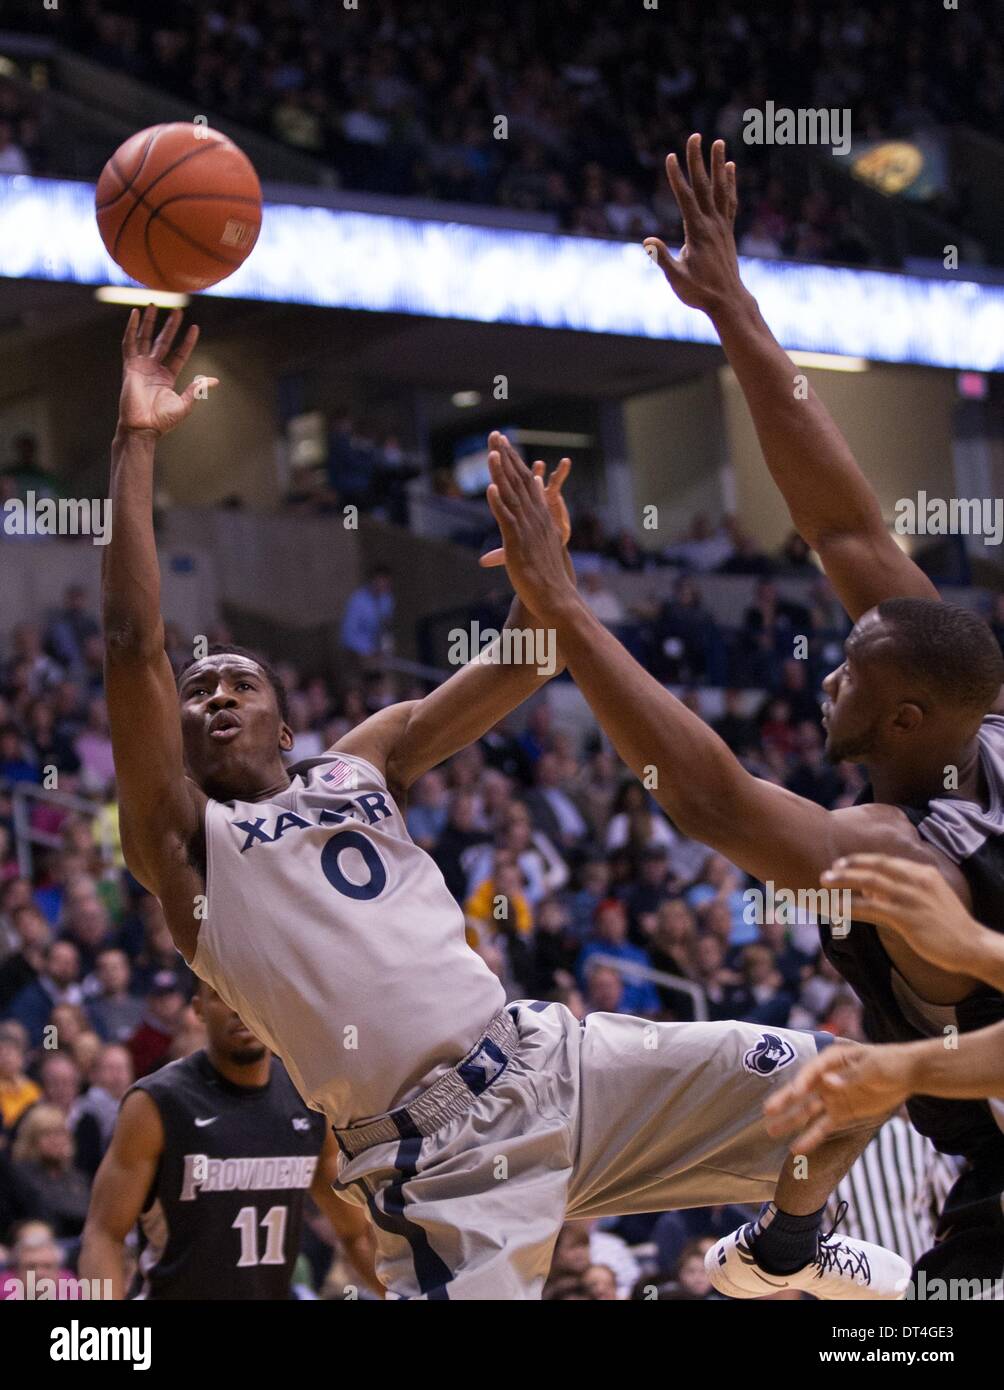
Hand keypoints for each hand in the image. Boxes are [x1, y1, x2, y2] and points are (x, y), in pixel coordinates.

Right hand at [118, 306, 218, 436]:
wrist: (143, 428)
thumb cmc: (162, 421)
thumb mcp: (184, 405)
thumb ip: (196, 390)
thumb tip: (214, 380)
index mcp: (167, 377)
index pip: (179, 354)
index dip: (187, 341)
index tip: (195, 327)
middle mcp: (154, 369)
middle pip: (163, 342)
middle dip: (169, 326)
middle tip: (177, 310)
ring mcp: (141, 366)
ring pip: (145, 338)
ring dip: (150, 322)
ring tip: (154, 304)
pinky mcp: (129, 366)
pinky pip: (129, 343)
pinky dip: (131, 328)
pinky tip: (135, 314)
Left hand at [485, 436, 576, 618]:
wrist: (557, 596)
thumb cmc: (546, 573)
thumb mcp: (537, 544)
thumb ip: (530, 527)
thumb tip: (528, 518)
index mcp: (539, 514)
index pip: (524, 482)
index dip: (513, 461)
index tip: (503, 443)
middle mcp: (535, 516)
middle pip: (518, 480)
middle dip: (506, 456)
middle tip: (495, 434)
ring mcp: (527, 527)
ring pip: (512, 494)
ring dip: (501, 472)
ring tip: (492, 451)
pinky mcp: (519, 542)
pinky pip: (507, 519)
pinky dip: (499, 503)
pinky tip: (491, 488)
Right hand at [643, 133, 744, 316]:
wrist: (728, 302)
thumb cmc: (700, 292)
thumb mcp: (677, 278)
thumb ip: (663, 258)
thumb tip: (647, 240)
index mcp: (698, 232)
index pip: (685, 198)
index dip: (676, 177)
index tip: (670, 156)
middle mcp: (712, 224)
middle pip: (704, 186)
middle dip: (697, 160)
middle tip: (695, 136)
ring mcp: (722, 226)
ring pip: (721, 189)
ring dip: (718, 165)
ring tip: (718, 142)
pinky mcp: (727, 231)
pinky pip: (730, 201)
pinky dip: (730, 183)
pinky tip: (730, 169)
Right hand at [764, 1043, 912, 1151]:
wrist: (907, 1075)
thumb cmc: (889, 1063)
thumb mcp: (873, 1067)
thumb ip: (851, 1076)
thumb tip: (828, 1082)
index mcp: (832, 1059)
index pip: (813, 1070)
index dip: (803, 1080)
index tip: (795, 1091)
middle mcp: (826, 1078)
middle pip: (803, 1091)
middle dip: (785, 1100)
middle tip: (767, 1111)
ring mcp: (832, 1098)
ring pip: (807, 1111)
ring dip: (790, 1120)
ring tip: (770, 1131)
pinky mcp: (840, 1114)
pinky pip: (822, 1127)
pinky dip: (810, 1137)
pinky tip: (796, 1148)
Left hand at [821, 853, 986, 977]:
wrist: (971, 945)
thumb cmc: (948, 925)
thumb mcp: (928, 899)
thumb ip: (902, 891)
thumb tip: (871, 890)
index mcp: (923, 872)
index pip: (886, 860)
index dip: (861, 860)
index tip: (842, 863)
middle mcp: (916, 880)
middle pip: (875, 866)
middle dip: (848, 867)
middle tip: (827, 872)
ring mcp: (911, 898)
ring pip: (870, 883)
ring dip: (844, 881)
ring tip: (824, 883)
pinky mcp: (907, 917)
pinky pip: (872, 908)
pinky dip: (851, 906)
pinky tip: (836, 908)